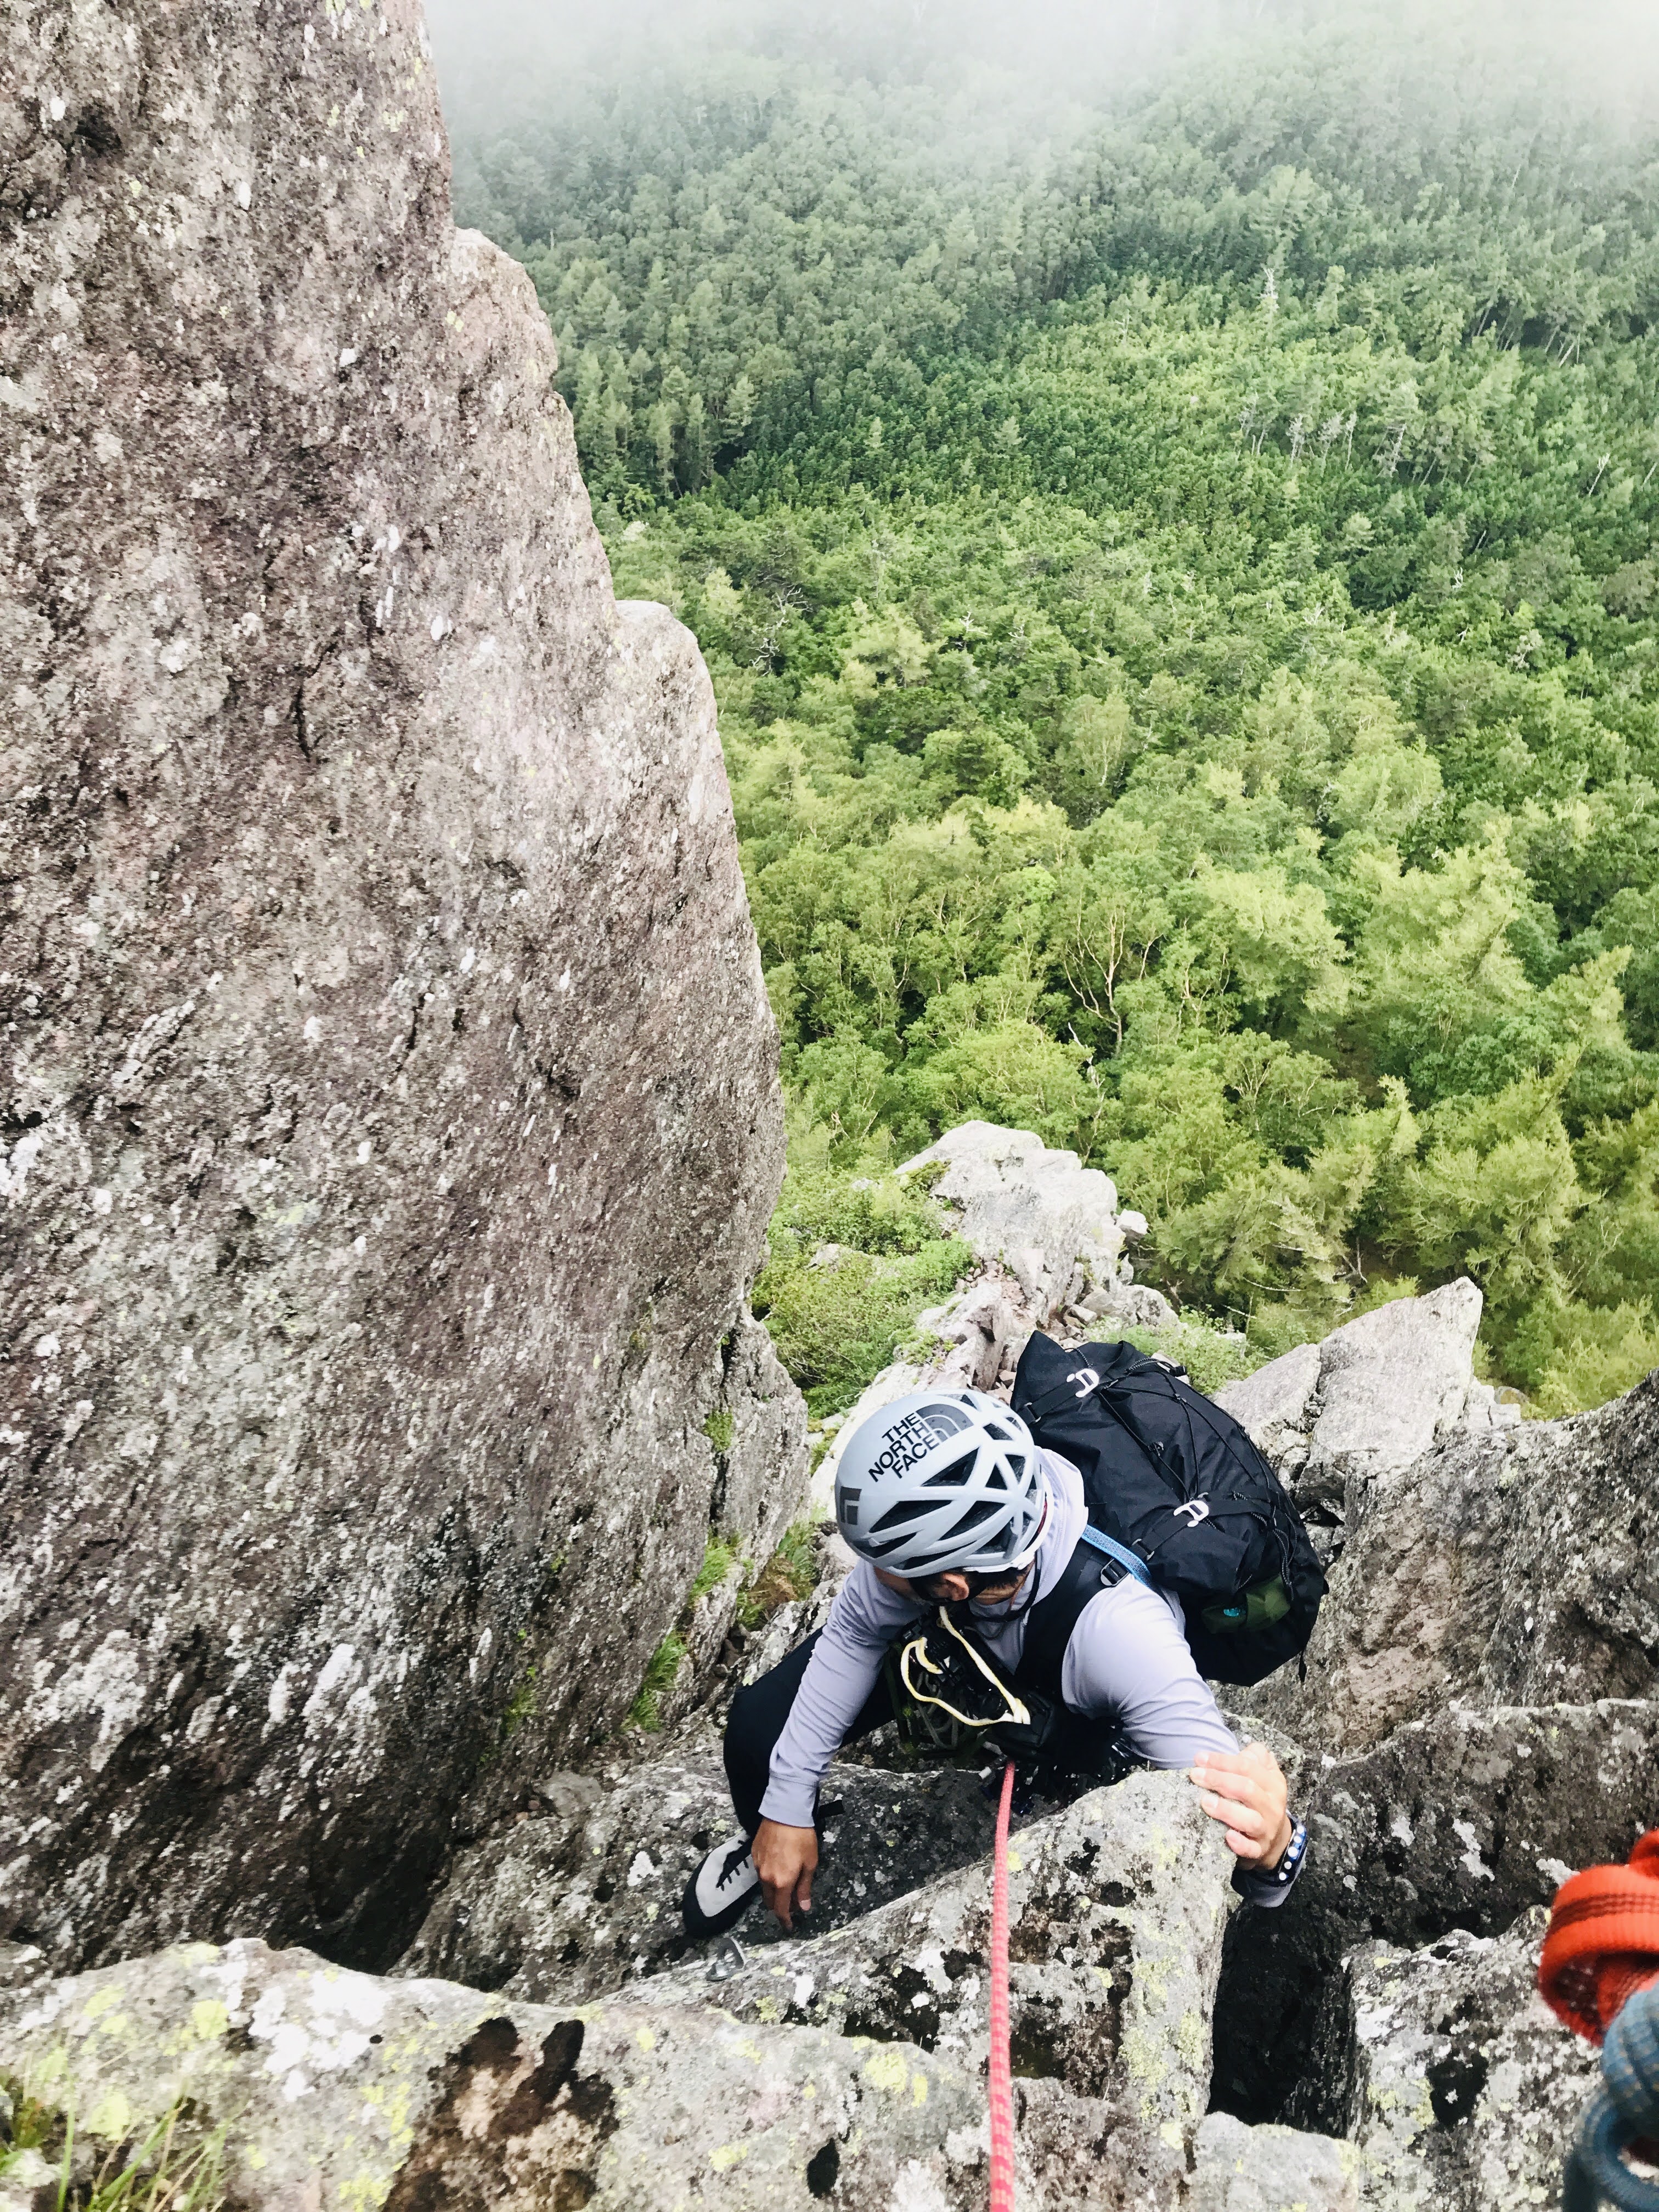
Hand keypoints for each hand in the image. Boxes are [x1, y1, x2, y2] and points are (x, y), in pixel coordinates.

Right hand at [752, 1818, 817, 1930]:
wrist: (784, 1812)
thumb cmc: (802, 1838)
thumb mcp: (810, 1863)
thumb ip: (804, 1888)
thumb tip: (804, 1907)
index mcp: (782, 1882)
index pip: (780, 1909)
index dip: (785, 1920)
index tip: (789, 1926)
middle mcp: (766, 1877)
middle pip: (769, 1901)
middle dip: (779, 1906)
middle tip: (790, 1903)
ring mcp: (758, 1866)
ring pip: (764, 1886)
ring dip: (773, 1890)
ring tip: (785, 1884)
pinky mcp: (754, 1854)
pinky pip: (760, 1871)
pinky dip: (768, 1875)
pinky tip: (777, 1866)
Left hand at [1188, 1743, 1292, 1867]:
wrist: (1276, 1838)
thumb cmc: (1260, 1798)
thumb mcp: (1265, 1774)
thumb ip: (1255, 1758)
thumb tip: (1240, 1751)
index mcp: (1273, 1783)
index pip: (1247, 1767)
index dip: (1222, 1761)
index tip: (1199, 1759)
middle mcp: (1272, 1805)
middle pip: (1247, 1789)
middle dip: (1219, 1780)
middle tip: (1195, 1776)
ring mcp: (1267, 1829)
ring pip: (1250, 1820)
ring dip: (1226, 1810)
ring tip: (1205, 1802)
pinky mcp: (1260, 1849)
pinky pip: (1251, 1849)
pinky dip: (1240, 1844)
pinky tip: (1227, 1836)